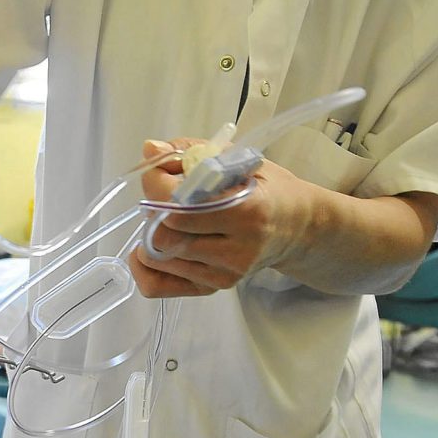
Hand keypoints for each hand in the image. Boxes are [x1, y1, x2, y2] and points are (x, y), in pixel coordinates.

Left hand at [127, 138, 310, 296]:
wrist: (293, 227)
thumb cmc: (263, 189)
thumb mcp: (235, 159)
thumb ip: (190, 151)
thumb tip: (149, 149)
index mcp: (246, 212)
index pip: (178, 206)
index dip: (156, 183)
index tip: (160, 171)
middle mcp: (236, 250)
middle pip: (163, 235)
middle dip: (153, 210)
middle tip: (164, 197)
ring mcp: (224, 274)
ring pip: (157, 258)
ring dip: (150, 235)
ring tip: (169, 220)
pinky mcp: (211, 288)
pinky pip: (157, 286)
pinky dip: (144, 267)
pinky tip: (151, 249)